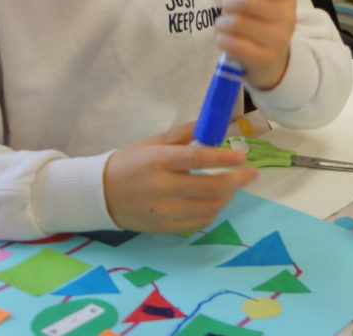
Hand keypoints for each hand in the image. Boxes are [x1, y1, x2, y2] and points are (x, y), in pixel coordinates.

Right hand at [103, 122, 258, 232]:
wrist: (99, 194)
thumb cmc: (130, 163)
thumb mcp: (153, 142)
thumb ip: (183, 134)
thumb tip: (212, 125)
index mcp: (159, 161)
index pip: (197, 159)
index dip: (223, 158)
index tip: (243, 157)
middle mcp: (162, 188)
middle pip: (209, 187)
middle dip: (237, 180)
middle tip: (252, 174)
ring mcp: (163, 211)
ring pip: (207, 207)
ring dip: (227, 196)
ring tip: (235, 186)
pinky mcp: (163, 227)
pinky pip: (197, 223)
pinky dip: (213, 212)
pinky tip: (217, 201)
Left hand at [215, 0, 296, 89]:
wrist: (270, 60)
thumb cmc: (259, 20)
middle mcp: (287, 17)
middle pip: (249, 0)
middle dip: (230, 3)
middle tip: (228, 8)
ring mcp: (278, 40)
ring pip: (237, 23)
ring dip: (222, 23)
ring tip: (225, 25)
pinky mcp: (265, 59)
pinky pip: (233, 44)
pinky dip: (222, 40)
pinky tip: (224, 39)